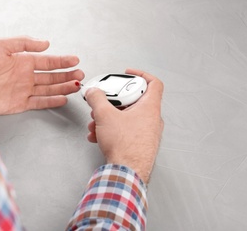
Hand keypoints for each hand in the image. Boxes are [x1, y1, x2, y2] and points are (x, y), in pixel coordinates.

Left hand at [0, 36, 83, 115]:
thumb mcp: (0, 45)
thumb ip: (24, 44)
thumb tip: (45, 43)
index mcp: (21, 61)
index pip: (47, 61)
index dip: (62, 61)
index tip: (75, 60)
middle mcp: (24, 76)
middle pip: (51, 76)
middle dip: (66, 75)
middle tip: (80, 74)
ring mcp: (22, 91)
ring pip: (48, 89)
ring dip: (63, 87)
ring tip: (76, 85)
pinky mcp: (18, 104)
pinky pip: (38, 103)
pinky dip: (51, 101)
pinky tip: (62, 98)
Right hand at [85, 69, 163, 183]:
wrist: (127, 173)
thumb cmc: (125, 146)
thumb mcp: (105, 115)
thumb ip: (97, 99)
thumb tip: (93, 92)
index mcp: (150, 108)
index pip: (153, 83)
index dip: (141, 74)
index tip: (128, 74)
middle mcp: (152, 120)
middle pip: (134, 101)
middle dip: (114, 102)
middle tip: (103, 103)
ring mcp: (147, 133)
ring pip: (127, 117)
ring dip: (109, 118)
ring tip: (96, 123)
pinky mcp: (139, 145)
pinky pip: (125, 131)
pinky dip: (112, 130)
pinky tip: (98, 135)